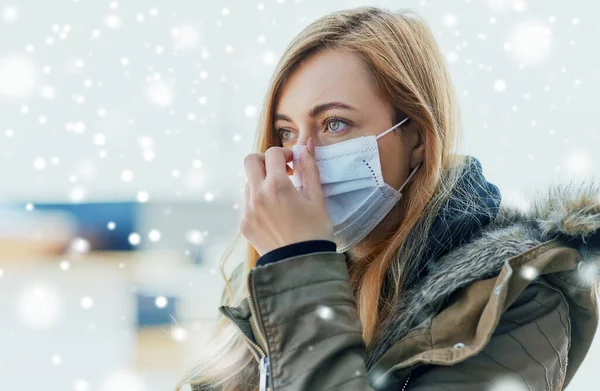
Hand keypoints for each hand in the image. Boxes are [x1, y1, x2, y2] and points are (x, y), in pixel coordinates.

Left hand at [240, 137, 333, 255]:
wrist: (302, 265)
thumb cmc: (315, 232)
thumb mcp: (317, 198)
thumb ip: (310, 168)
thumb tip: (306, 145)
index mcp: (277, 185)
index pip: (273, 153)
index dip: (285, 153)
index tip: (295, 163)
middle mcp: (257, 195)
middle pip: (250, 160)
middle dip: (265, 160)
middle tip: (281, 171)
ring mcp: (247, 210)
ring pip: (249, 183)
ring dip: (262, 182)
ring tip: (281, 197)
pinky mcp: (244, 225)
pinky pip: (247, 204)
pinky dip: (259, 201)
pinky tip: (275, 214)